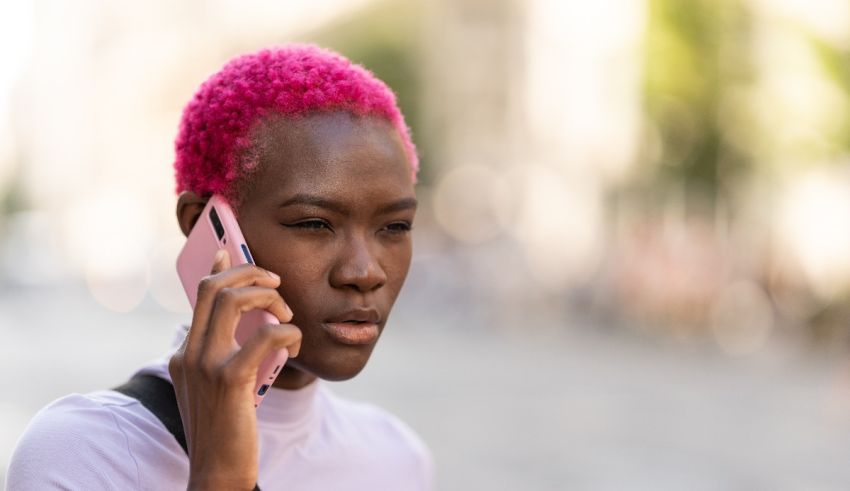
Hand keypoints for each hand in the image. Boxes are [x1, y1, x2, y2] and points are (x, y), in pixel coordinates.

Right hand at [168, 249, 301, 490]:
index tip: (230, 250)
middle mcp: (189, 354)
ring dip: (269, 298)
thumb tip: (255, 325)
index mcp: (185, 354)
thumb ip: (226, 357)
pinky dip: (288, 333)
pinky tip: (295, 346)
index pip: (200, 296)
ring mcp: (205, 366)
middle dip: (251, 273)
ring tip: (287, 315)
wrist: (216, 474)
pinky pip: (265, 336)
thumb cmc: (225, 431)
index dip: (219, 268)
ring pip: (233, 300)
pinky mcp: (229, 380)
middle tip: (277, 282)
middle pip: (214, 288)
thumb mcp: (217, 388)